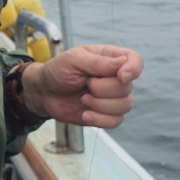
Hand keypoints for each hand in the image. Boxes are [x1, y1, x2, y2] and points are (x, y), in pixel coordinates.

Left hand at [20, 44, 142, 128]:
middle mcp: (115, 77)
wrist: (44, 92)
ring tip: (83, 98)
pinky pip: (116, 121)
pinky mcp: (106, 114)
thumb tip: (123, 65)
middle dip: (102, 89)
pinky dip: (100, 120)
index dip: (133, 69)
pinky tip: (85, 114)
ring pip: (125, 106)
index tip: (120, 76)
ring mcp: (112, 97)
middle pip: (127, 87)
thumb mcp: (73, 60)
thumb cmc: (58, 71)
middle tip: (84, 84)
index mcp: (110, 58)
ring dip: (100, 105)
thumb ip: (98, 62)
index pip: (135, 61)